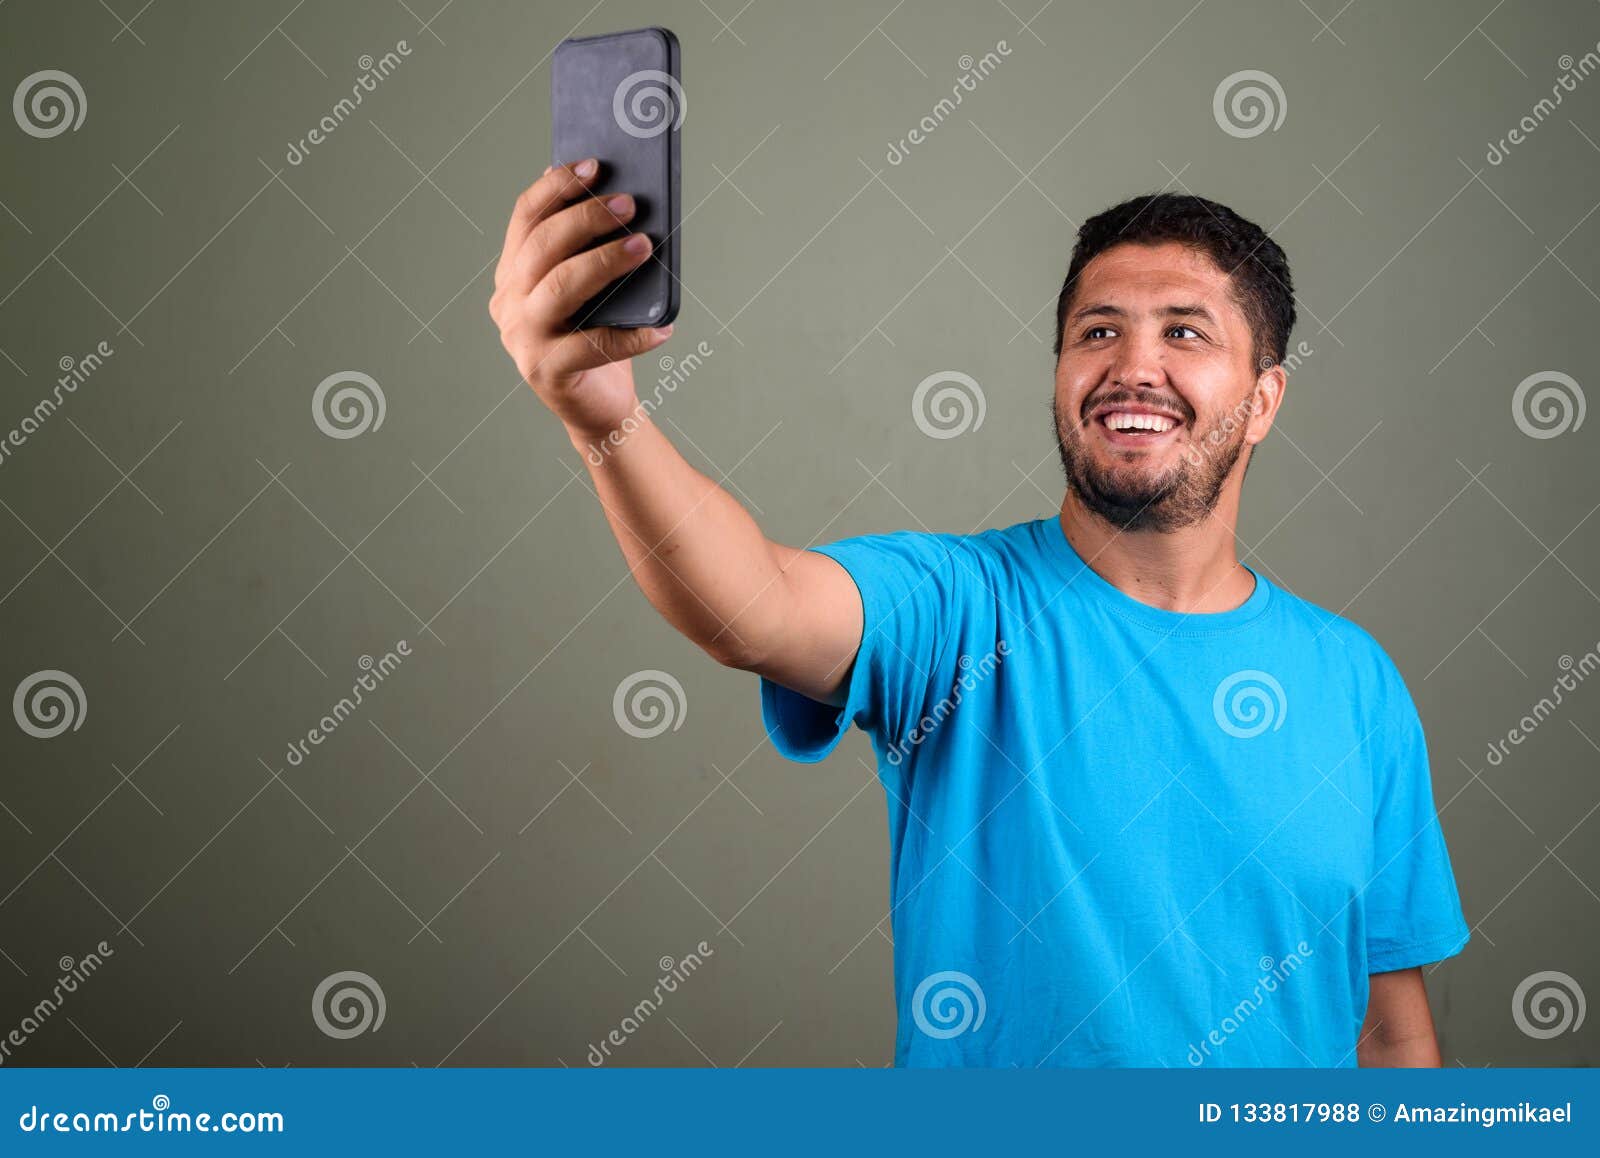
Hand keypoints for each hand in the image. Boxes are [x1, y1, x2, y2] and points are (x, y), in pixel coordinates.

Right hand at [489, 159, 673, 439]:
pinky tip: (663, 326)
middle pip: (542, 248)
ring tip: (644, 246)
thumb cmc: (599, 335)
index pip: (525, 219)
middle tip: (629, 205)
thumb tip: (620, 196)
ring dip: (604, 262)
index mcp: (513, 274)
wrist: (600, 407)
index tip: (594, 165)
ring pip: (560, 288)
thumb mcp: (592, 288)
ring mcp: (522, 339)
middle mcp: (508, 303)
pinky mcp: (547, 373)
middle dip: (586, 219)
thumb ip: (590, 250)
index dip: (557, 188)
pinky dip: (633, 336)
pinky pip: (593, 345)